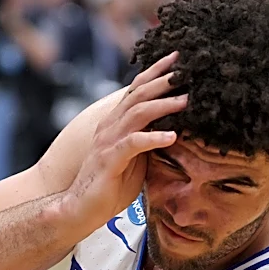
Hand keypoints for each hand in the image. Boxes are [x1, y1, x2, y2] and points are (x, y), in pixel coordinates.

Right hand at [63, 52, 186, 231]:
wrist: (80, 210)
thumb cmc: (109, 188)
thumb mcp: (136, 160)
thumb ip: (150, 142)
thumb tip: (176, 130)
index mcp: (115, 123)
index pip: (136, 89)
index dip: (156, 72)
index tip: (179, 59)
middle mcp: (109, 127)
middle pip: (138, 94)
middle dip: (164, 80)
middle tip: (188, 69)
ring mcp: (107, 142)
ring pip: (137, 113)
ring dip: (163, 104)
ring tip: (186, 100)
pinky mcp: (109, 160)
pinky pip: (133, 143)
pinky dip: (153, 138)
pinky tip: (172, 137)